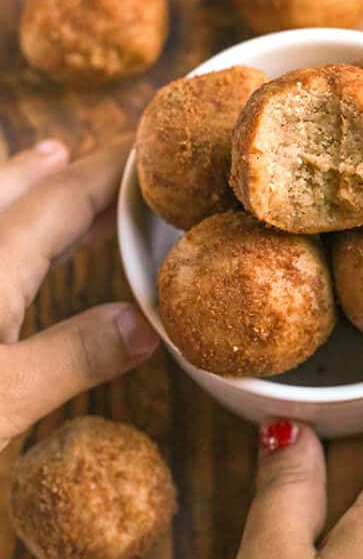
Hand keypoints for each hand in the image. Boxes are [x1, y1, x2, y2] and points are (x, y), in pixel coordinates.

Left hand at [0, 139, 158, 452]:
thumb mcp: (1, 404)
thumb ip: (73, 358)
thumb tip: (145, 327)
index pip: (62, 200)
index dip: (109, 173)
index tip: (150, 154)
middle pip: (21, 191)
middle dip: (70, 170)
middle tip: (115, 155)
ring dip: (24, 182)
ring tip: (50, 157)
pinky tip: (2, 242)